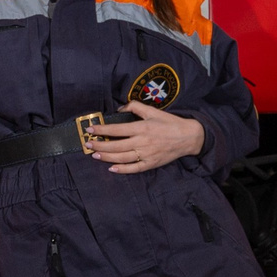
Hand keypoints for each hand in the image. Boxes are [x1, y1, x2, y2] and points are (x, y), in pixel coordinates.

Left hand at [84, 101, 206, 172]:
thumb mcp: (153, 110)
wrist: (188, 137)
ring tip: (95, 155)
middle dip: (100, 145)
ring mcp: (146, 154)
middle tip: (88, 144)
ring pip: (122, 158)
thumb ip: (135, 106)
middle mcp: (142, 142)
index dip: (102, 129)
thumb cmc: (169, 122)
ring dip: (107, 156)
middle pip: (116, 145)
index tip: (90, 129)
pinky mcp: (151, 164)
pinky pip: (134, 168)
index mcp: (142, 127)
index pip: (117, 129)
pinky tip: (111, 168)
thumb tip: (119, 108)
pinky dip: (122, 170)